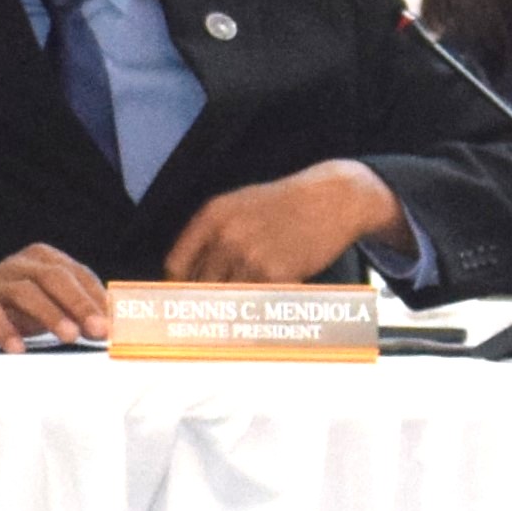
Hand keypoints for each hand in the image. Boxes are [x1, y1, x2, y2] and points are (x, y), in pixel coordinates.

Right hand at [0, 245, 111, 348]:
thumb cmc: (12, 304)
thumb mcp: (47, 300)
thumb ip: (77, 307)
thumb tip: (116, 325)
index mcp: (45, 259)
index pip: (79, 275)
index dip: (99, 298)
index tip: (117, 322)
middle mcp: (22, 265)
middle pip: (56, 278)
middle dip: (81, 304)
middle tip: (100, 330)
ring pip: (27, 293)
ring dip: (52, 315)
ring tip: (70, 337)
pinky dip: (6, 331)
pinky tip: (19, 348)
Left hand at [162, 162, 404, 285]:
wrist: (335, 199)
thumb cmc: (288, 203)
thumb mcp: (240, 205)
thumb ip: (211, 233)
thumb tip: (188, 272)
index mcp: (212, 217)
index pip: (176, 265)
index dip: (179, 285)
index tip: (186, 296)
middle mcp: (226, 236)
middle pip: (199, 285)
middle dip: (205, 299)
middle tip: (211, 311)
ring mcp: (251, 256)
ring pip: (227, 297)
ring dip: (234, 306)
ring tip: (243, 309)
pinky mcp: (276, 274)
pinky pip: (256, 299)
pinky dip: (259, 303)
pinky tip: (269, 297)